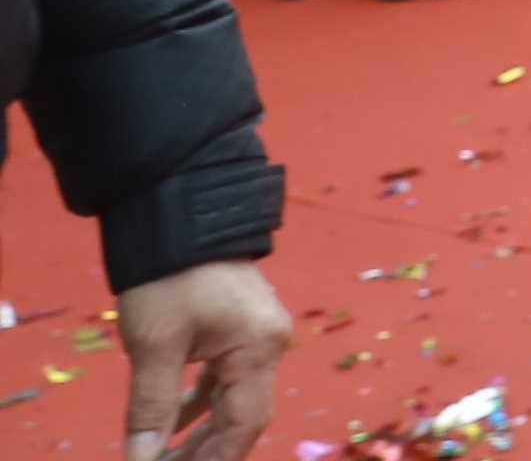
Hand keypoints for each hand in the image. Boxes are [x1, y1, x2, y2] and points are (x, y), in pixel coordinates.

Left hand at [114, 256, 289, 460]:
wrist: (182, 213)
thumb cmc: (171, 278)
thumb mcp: (155, 345)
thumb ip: (152, 407)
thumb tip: (142, 460)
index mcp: (259, 349)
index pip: (243, 426)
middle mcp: (269, 344)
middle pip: (242, 417)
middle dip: (204, 453)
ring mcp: (258, 334)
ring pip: (234, 400)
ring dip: (202, 433)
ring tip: (166, 460)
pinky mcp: (241, 326)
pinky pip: (227, 378)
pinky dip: (202, 405)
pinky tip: (175, 425)